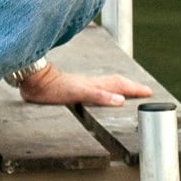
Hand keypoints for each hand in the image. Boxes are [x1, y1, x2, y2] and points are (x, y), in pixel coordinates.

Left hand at [17, 63, 152, 106]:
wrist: (32, 80)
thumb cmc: (51, 87)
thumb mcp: (77, 93)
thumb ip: (98, 95)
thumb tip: (120, 100)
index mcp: (94, 84)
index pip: (119, 85)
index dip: (134, 89)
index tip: (149, 92)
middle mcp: (89, 83)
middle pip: (115, 83)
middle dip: (131, 87)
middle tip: (144, 91)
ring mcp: (80, 84)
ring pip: (105, 84)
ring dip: (118, 88)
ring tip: (127, 93)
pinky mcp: (71, 88)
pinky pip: (94, 88)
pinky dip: (103, 91)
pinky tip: (98, 95)